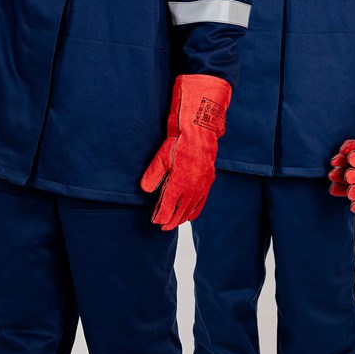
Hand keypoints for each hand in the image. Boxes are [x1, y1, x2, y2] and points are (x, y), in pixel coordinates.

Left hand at [141, 74, 230, 230]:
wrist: (200, 126)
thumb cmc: (179, 140)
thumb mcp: (162, 156)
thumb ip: (154, 175)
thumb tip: (146, 190)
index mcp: (181, 182)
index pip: (169, 206)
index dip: (162, 216)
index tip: (155, 222)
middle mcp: (194, 186)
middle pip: (181, 210)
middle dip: (171, 220)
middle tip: (162, 227)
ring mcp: (203, 183)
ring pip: (193, 207)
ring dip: (183, 217)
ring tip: (175, 223)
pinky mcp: (209, 178)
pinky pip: (203, 199)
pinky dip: (196, 209)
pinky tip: (192, 213)